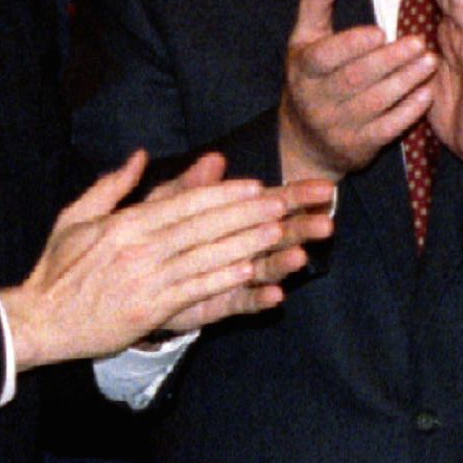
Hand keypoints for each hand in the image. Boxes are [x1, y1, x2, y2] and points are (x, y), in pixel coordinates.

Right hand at [0, 150, 305, 369]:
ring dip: (244, 242)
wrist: (37, 321)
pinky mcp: (149, 309)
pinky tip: (248, 270)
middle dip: (246, 212)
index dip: (222, 194)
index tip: (254, 185)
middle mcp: (139, 247)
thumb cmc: (57, 270)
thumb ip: (112, 186)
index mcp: (125, 223)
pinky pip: (193, 289)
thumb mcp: (77, 217)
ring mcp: (146, 278)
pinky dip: (222, 278)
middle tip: (283, 201)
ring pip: (205, 256)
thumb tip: (138, 156)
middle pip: (202, 225)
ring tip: (278, 230)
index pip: (183, 203)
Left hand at [146, 155, 337, 333]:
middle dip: (303, 228)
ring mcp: (234, 277)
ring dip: (284, 263)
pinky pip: (243, 302)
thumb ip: (192, 186)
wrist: (135, 278)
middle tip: (327, 223)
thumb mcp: (169, 205)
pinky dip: (259, 299)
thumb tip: (214, 159)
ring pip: (266, 268)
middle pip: (279, 234)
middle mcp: (242, 246)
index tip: (325, 188)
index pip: (273, 202)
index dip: (298, 195)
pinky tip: (275, 296)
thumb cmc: (157, 234)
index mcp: (235, 217)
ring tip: (300, 256)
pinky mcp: (220, 303)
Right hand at [278, 0, 435, 183]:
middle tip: (418, 42)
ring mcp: (337, 126)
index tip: (379, 30)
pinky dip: (408, 112)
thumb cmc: (311, 77)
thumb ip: (316, 4)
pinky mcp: (358, 147)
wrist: (305, 140)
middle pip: (354, 79)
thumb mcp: (305, 40)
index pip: (325, 57)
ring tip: (430, 61)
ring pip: (374, 104)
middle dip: (388, 61)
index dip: (352, 45)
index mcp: (304, 70)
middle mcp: (316, 100)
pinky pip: (386, 129)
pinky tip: (427, 94)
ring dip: (405, 83)